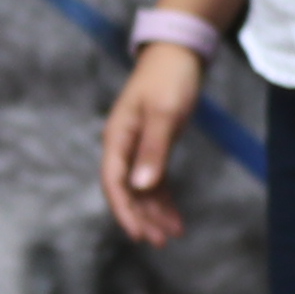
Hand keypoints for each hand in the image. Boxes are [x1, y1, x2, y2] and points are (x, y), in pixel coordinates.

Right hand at [99, 42, 207, 246]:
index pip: (114, 183)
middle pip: (127, 191)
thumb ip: (153, 150)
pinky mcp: (153, 145)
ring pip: (141, 189)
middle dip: (142, 218)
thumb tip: (140, 186)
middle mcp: (123, 146)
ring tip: (172, 234)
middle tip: (161, 242)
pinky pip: (154, 180)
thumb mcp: (164, 113)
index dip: (124, 211)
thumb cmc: (170, 78)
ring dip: (155, 212)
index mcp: (118, 138)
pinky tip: (175, 216)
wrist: (180, 52)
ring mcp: (137, 147)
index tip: (137, 234)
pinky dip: (163, 198)